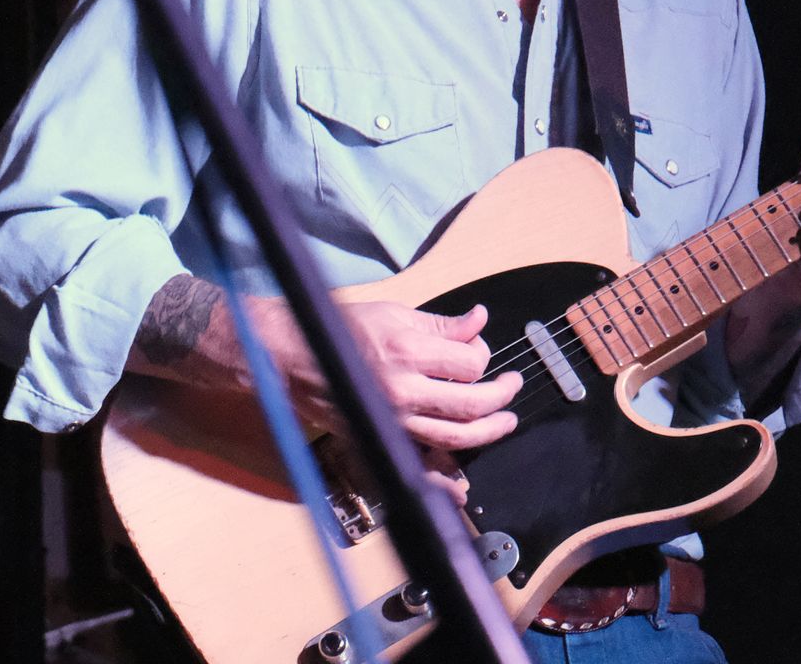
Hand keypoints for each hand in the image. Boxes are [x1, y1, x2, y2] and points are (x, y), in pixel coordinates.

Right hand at [130, 279, 521, 453]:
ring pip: (454, 437)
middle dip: (501, 396)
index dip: (483, 356)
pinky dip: (443, 483)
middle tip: (512, 386)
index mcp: (406, 351)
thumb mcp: (392, 313)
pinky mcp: (379, 437)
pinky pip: (418, 465)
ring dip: (488, 430)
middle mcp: (402, 390)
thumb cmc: (338, 329)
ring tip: (505, 420)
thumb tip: (478, 321)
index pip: (469, 363)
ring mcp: (391, 419)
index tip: (479, 350)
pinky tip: (462, 488)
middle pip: (470, 403)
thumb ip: (439, 324)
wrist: (289, 357)